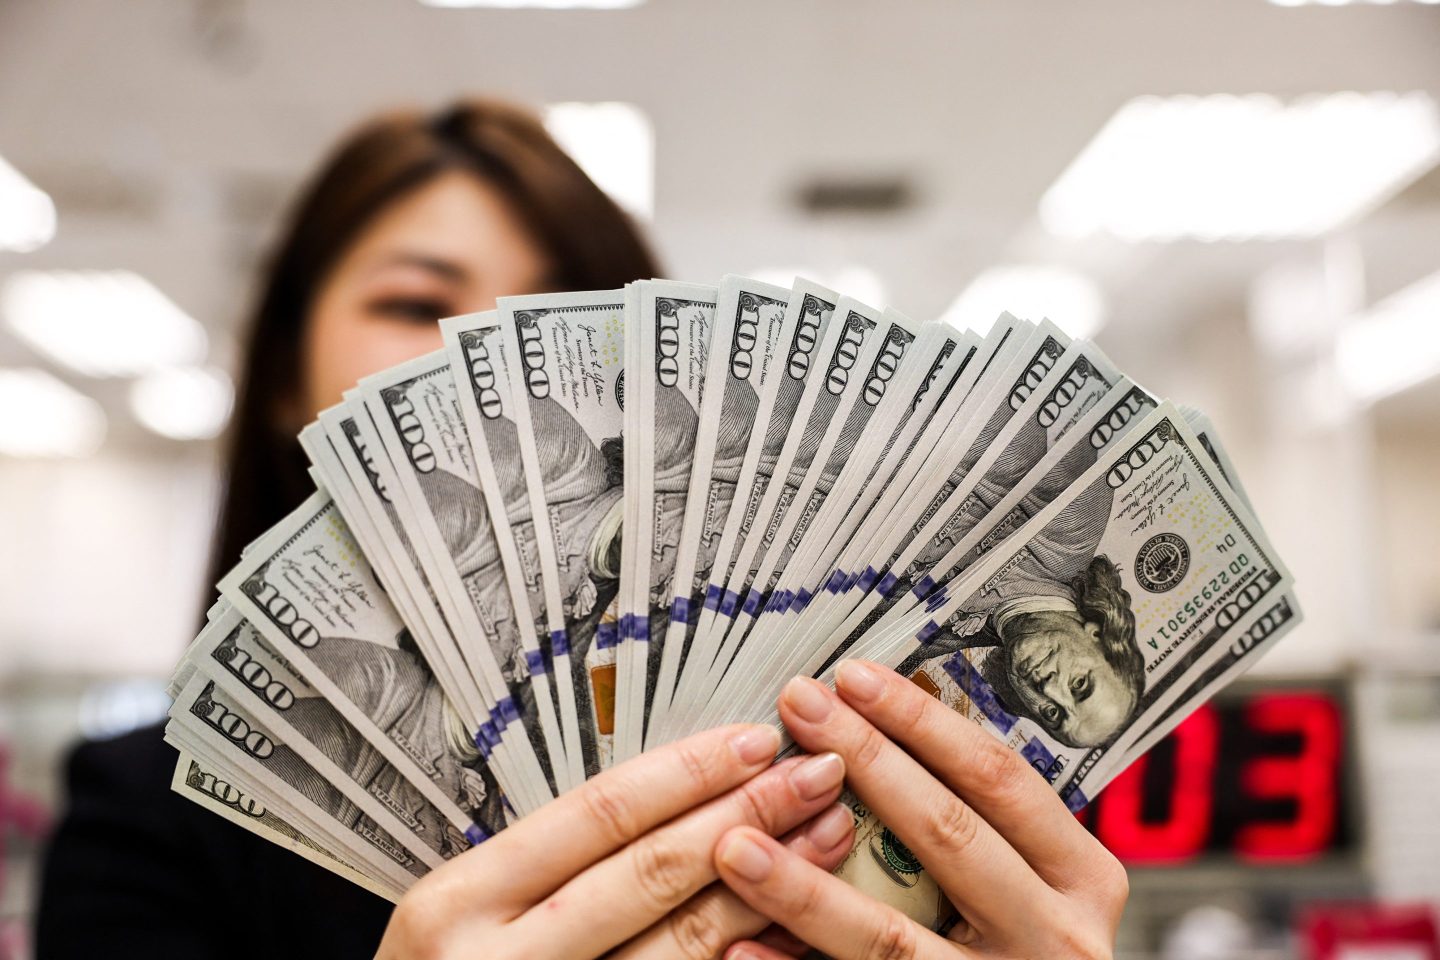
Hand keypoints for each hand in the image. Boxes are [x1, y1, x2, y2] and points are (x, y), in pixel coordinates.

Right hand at [374, 723, 853, 959]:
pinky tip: (796, 934)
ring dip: (767, 887)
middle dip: (747, 814)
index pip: (595, 816)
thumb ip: (542, 868)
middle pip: (651, 873)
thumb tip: (672, 799)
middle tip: (819, 774)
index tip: (756, 739)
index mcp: (459, 903)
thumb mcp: (456, 919)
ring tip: (827, 836)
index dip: (686, 773)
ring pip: (683, 946)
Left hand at [714, 662, 1128, 959]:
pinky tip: (741, 946)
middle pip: (947, 832)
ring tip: (735, 845)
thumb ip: (973, 825)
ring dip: (804, 887)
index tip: (852, 675)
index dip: (923, 721)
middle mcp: (1056, 936)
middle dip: (865, 760)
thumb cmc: (1021, 948)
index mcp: (1080, 877)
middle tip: (796, 709)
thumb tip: (869, 732)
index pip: (998, 776)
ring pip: (890, 935)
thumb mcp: (1030, 885)